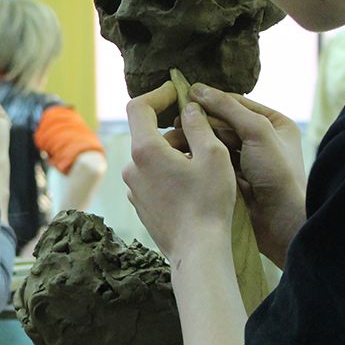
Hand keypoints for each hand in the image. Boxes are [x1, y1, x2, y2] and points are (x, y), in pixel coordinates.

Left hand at [123, 81, 236, 263]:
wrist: (197, 251)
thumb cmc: (208, 203)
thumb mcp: (213, 155)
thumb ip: (198, 125)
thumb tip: (188, 108)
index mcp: (145, 150)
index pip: (139, 107)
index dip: (158, 94)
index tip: (177, 93)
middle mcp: (131, 167)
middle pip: (149, 135)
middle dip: (177, 131)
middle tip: (206, 138)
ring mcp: (133, 189)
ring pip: (152, 158)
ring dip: (175, 154)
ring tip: (205, 167)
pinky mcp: (140, 205)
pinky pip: (153, 178)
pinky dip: (170, 173)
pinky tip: (194, 187)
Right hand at [186, 84, 305, 267]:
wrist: (282, 221)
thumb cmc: (278, 173)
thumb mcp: (257, 131)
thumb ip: (228, 108)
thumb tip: (197, 88)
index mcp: (275, 123)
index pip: (237, 103)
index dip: (212, 100)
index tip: (185, 97)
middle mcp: (262, 139)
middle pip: (223, 122)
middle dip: (201, 122)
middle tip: (176, 121)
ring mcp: (247, 160)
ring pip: (215, 142)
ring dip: (197, 140)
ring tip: (174, 140)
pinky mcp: (234, 178)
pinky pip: (213, 161)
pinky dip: (199, 158)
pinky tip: (182, 156)